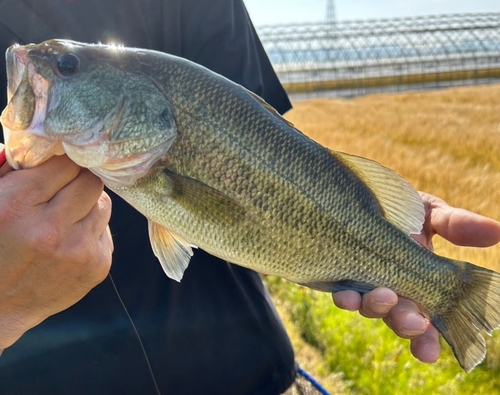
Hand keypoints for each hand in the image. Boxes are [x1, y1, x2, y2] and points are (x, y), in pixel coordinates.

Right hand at [0, 154, 112, 350]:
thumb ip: (10, 170)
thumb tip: (44, 144)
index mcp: (16, 205)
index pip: (65, 163)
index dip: (60, 165)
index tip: (56, 170)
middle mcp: (51, 229)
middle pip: (90, 182)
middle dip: (78, 182)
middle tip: (64, 191)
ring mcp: (78, 251)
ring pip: (103, 204)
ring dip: (87, 206)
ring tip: (65, 218)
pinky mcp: (98, 266)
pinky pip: (106, 231)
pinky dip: (91, 231)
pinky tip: (69, 242)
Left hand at [332, 192, 499, 363]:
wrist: (362, 191)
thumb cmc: (402, 206)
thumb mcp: (432, 213)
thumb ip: (457, 226)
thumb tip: (498, 233)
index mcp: (418, 281)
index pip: (426, 319)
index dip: (428, 340)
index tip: (429, 352)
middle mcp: (391, 287)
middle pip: (398, 317)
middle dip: (405, 323)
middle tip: (411, 321)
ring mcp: (363, 282)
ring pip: (369, 307)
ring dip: (376, 307)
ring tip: (383, 296)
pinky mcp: (339, 272)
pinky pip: (341, 290)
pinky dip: (345, 295)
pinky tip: (345, 293)